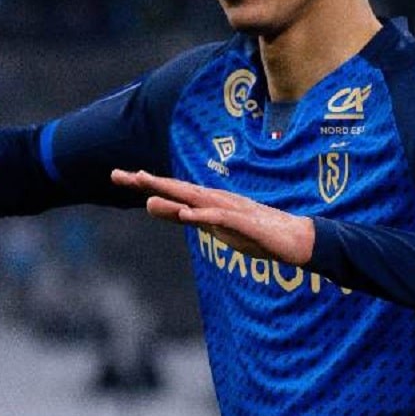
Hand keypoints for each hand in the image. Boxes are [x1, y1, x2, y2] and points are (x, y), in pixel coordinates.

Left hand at [111, 169, 313, 265]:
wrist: (295, 240)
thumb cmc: (254, 234)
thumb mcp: (212, 228)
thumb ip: (183, 216)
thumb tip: (153, 206)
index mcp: (207, 202)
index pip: (171, 191)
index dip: (146, 183)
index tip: (119, 176)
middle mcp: (216, 200)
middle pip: (177, 189)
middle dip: (148, 182)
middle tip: (119, 175)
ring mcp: (231, 210)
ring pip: (196, 199)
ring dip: (171, 194)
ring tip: (145, 189)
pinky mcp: (245, 223)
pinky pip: (221, 218)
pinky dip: (203, 214)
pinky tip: (186, 214)